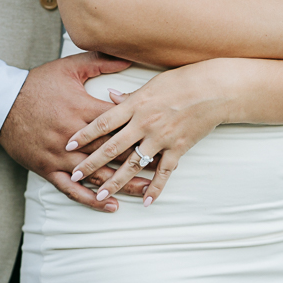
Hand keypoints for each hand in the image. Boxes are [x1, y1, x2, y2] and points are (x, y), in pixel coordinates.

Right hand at [0, 53, 150, 211]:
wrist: (0, 103)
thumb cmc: (35, 84)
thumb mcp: (68, 68)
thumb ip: (100, 63)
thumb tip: (127, 58)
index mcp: (82, 110)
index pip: (118, 123)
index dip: (140, 131)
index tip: (160, 136)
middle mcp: (74, 137)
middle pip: (113, 152)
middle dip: (138, 161)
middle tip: (162, 169)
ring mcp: (61, 156)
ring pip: (97, 175)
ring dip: (122, 184)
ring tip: (145, 192)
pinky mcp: (48, 169)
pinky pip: (72, 189)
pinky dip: (91, 199)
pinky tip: (109, 205)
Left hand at [63, 61, 230, 206]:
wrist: (214, 89)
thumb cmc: (182, 80)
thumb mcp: (152, 83)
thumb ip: (130, 96)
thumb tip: (110, 96)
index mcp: (136, 104)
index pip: (103, 121)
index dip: (84, 134)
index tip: (68, 145)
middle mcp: (145, 123)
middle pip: (111, 147)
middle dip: (91, 163)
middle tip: (74, 175)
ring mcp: (161, 138)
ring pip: (133, 164)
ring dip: (115, 181)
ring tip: (101, 195)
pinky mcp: (177, 148)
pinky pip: (163, 172)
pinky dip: (155, 188)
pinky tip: (145, 201)